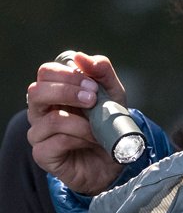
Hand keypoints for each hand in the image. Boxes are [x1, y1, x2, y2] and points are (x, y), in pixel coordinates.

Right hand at [26, 51, 126, 194]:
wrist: (115, 156)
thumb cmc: (108, 122)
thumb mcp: (112, 93)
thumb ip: (101, 72)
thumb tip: (81, 56)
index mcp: (55, 91)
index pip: (46, 72)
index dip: (68, 75)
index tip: (92, 85)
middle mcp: (41, 110)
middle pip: (36, 91)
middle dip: (67, 92)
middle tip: (92, 100)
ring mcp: (39, 133)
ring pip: (49, 119)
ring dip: (81, 122)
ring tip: (97, 128)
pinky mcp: (43, 154)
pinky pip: (56, 142)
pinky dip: (79, 139)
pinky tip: (91, 141)